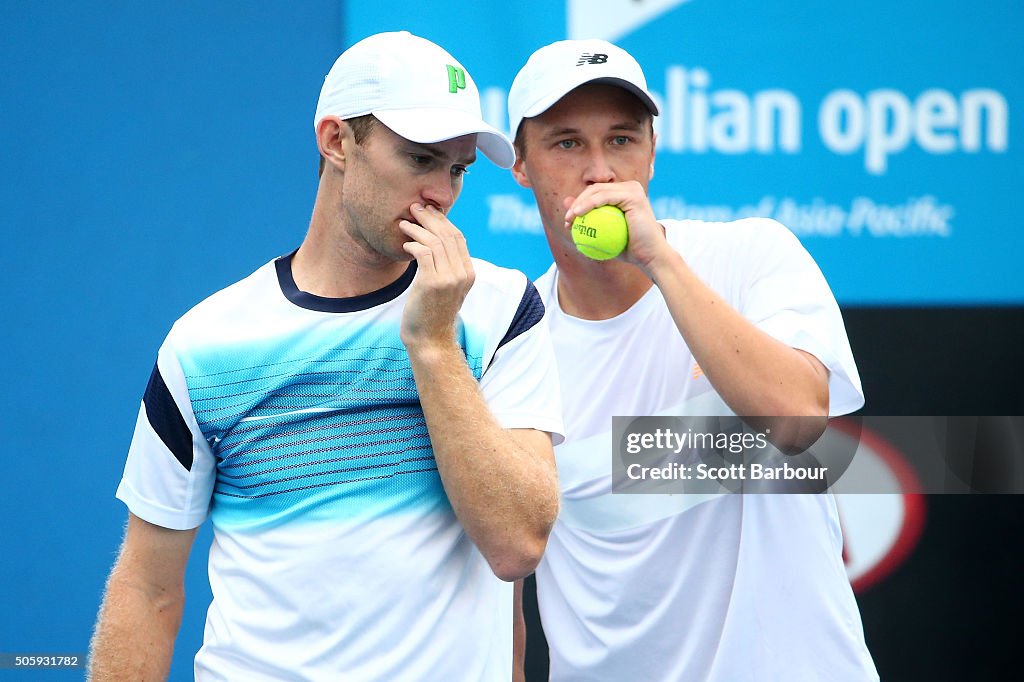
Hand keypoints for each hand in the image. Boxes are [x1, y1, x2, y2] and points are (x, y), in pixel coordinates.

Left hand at [398, 203, 474, 349]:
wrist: (430, 340)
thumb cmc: (432, 313)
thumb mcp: (446, 287)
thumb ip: (446, 267)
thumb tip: (434, 242)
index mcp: (468, 273)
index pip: (458, 238)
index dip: (442, 221)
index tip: (428, 212)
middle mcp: (462, 274)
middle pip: (447, 235)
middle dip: (430, 218)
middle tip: (414, 208)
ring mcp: (449, 279)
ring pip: (435, 242)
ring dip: (417, 229)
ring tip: (403, 224)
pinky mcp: (433, 284)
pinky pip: (424, 253)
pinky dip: (413, 244)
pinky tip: (405, 245)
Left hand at [562, 180, 671, 273]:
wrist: (650, 257)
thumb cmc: (629, 250)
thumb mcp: (603, 237)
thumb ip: (588, 222)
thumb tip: (567, 211)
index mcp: (624, 194)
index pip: (596, 194)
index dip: (578, 204)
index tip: (568, 222)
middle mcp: (630, 188)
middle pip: (595, 189)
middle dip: (576, 202)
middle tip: (567, 220)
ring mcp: (632, 189)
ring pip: (597, 191)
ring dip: (579, 204)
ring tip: (569, 219)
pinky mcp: (633, 195)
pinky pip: (604, 197)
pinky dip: (589, 204)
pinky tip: (577, 214)